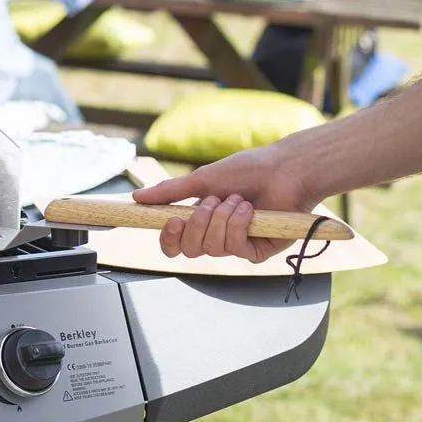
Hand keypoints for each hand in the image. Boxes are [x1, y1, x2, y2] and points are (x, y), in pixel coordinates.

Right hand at [131, 146, 318, 262]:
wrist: (285, 170)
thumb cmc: (249, 169)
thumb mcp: (202, 179)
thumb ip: (170, 192)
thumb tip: (137, 197)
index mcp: (201, 220)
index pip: (175, 243)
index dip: (169, 238)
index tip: (172, 222)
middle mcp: (217, 236)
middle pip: (189, 250)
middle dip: (198, 223)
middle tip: (213, 201)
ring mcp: (236, 245)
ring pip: (211, 248)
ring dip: (222, 219)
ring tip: (238, 200)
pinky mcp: (257, 252)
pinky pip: (234, 249)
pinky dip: (238, 225)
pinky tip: (249, 211)